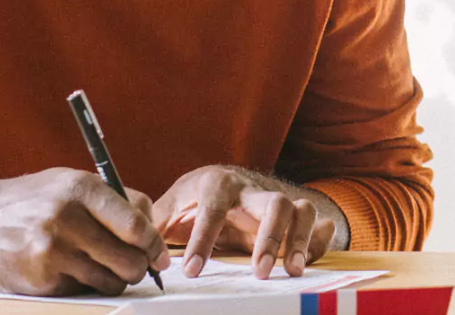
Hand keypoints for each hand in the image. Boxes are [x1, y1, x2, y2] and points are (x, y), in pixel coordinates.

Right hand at [0, 168, 168, 296]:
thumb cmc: (30, 200)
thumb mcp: (71, 182)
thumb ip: (114, 201)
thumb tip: (153, 230)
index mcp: (81, 188)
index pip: (135, 225)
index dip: (154, 244)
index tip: (160, 254)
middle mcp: (66, 219)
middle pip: (129, 260)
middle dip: (140, 268)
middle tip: (137, 266)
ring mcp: (51, 252)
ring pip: (110, 281)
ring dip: (115, 280)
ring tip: (104, 267)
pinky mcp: (40, 279)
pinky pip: (82, 290)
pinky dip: (85, 285)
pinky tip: (70, 269)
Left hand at [152, 166, 338, 279]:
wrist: (228, 182)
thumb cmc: (197, 198)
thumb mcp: (173, 205)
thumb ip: (154, 221)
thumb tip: (133, 240)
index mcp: (218, 184)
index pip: (213, 209)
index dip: (203, 239)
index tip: (191, 270)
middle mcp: (252, 189)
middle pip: (274, 203)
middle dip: (270, 237)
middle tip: (260, 272)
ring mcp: (277, 200)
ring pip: (302, 210)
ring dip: (300, 240)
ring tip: (292, 271)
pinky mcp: (293, 217)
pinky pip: (317, 224)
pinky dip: (321, 240)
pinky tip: (314, 258)